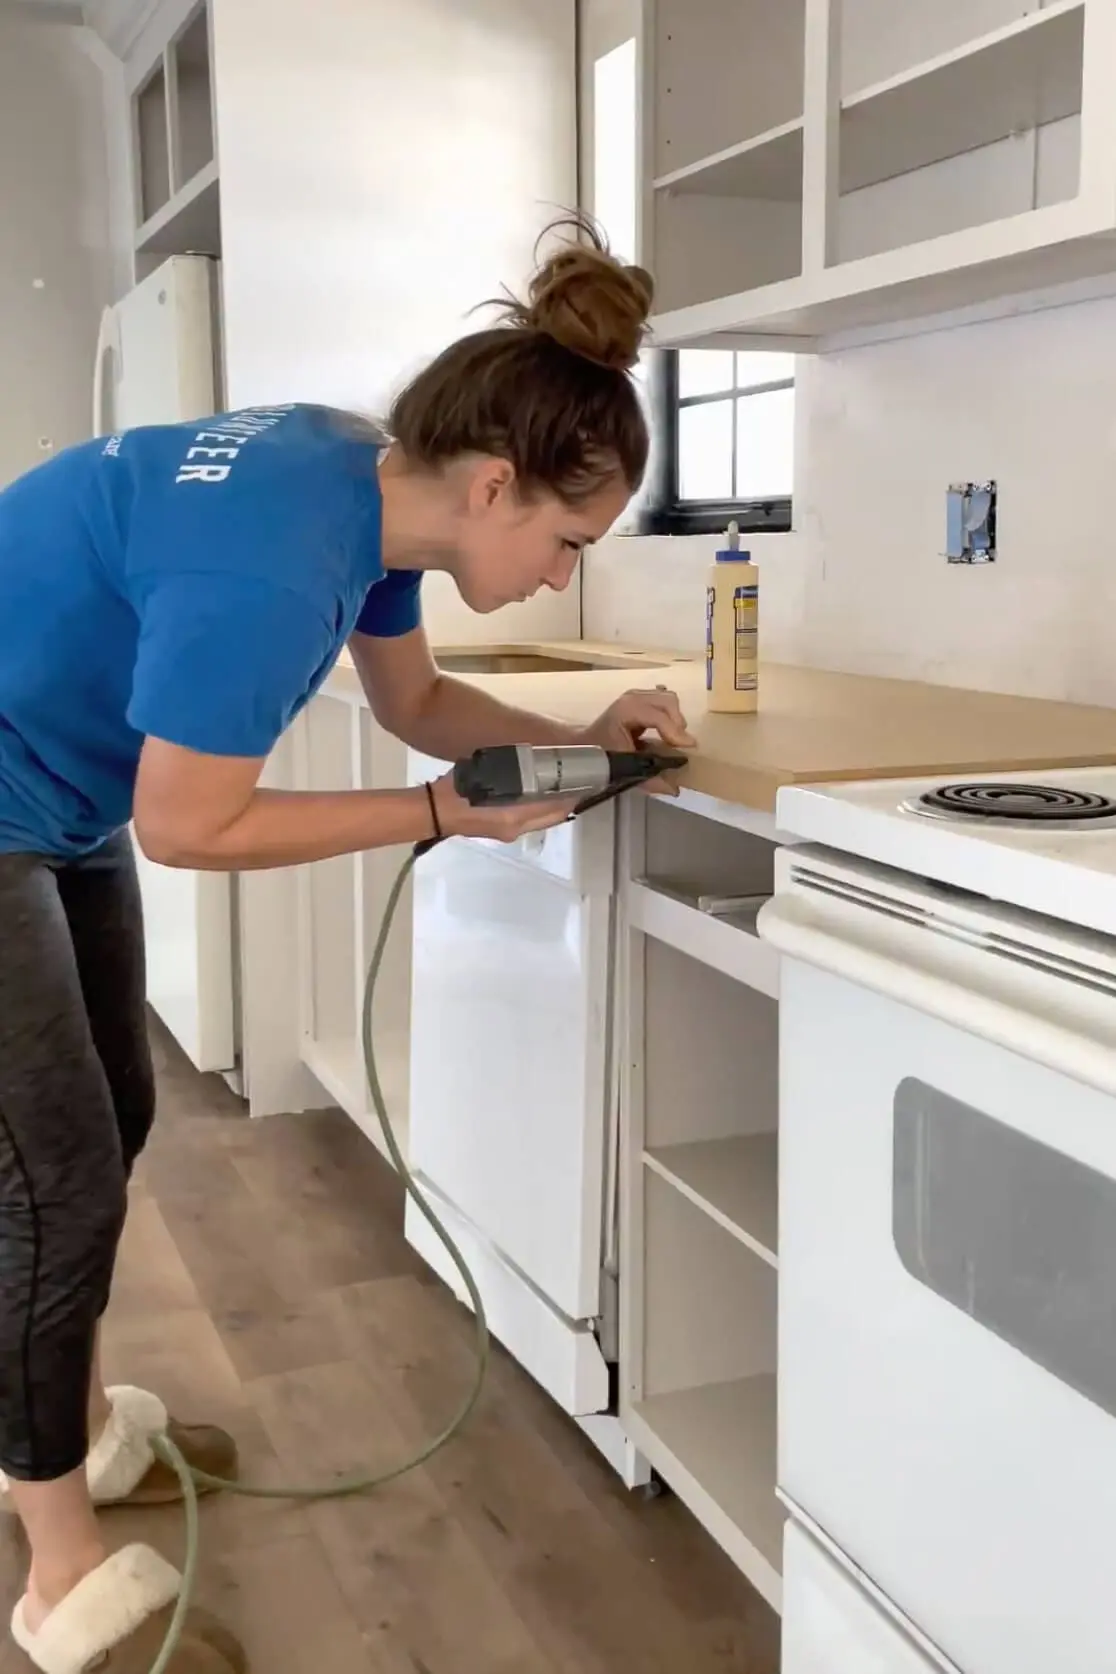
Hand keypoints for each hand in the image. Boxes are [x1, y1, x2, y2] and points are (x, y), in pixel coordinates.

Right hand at [429, 772, 581, 843]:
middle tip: (575, 781)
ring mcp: (507, 832)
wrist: (431, 812)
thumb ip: (511, 770)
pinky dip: (536, 808)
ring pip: (539, 819)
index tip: (585, 782)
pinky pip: (527, 819)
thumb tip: (532, 760)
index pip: (555, 809)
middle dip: (565, 801)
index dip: (572, 796)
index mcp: (514, 816)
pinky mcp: (499, 830)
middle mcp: (515, 828)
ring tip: (559, 785)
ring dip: (551, 805)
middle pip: (551, 817)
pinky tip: (535, 793)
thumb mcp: (486, 772)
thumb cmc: (457, 790)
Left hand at [578, 687, 695, 795]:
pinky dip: (669, 715)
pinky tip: (666, 730)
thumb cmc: (600, 754)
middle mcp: (632, 698)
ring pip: (668, 699)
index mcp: (626, 710)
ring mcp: (636, 696)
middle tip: (679, 744)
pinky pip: (662, 703)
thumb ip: (649, 780)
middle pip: (668, 701)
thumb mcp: (624, 767)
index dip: (675, 732)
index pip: (658, 716)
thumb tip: (674, 790)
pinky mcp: (640, 699)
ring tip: (673, 739)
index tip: (688, 747)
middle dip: (677, 723)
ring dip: (675, 719)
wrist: (583, 744)